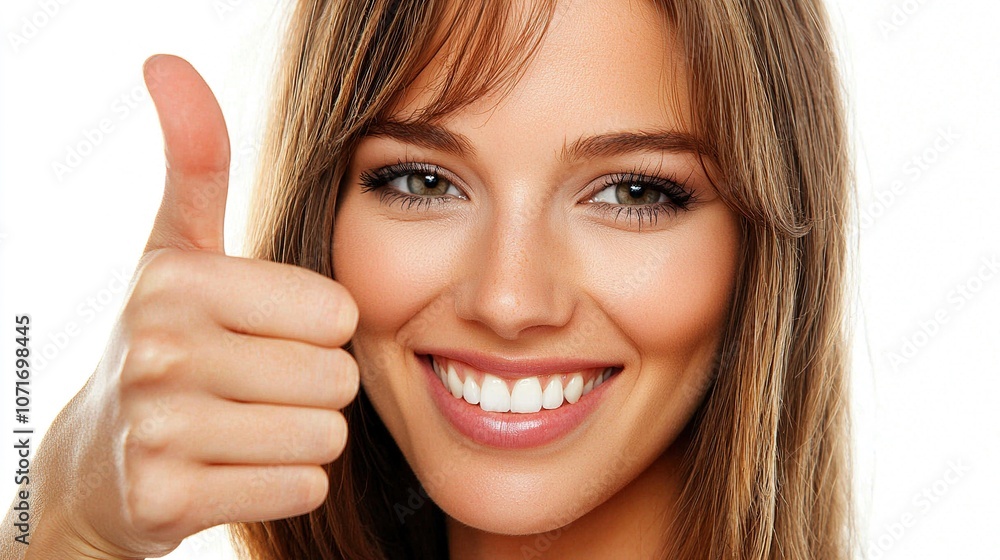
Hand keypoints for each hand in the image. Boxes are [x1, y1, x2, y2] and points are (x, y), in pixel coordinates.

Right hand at [21, 54, 358, 558]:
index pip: (337, 313)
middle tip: (260, 385)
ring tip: (250, 423)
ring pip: (323, 436)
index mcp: (178, 280)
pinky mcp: (166, 502)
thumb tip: (167, 61)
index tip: (269, 332)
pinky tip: (238, 466)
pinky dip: (285, 481)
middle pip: (336, 378)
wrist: (99, 461)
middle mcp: (159, 350)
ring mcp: (157, 431)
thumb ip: (194, 162)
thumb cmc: (168, 342)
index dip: (319, 328)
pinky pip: (301, 486)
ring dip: (303, 436)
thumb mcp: (177, 249)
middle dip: (315, 386)